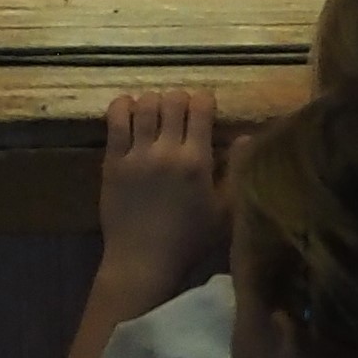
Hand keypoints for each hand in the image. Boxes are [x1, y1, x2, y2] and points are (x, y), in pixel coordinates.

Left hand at [94, 91, 228, 292]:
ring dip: (152, 100)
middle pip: (171, 101)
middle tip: (181, 108)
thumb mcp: (225, 211)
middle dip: (179, 98)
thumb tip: (245, 137)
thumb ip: (235, 172)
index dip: (204, 100)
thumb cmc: (190, 239)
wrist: (144, 259)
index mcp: (197, 161)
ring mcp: (136, 154)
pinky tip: (128, 106)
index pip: (200, 109)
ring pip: (143, 105)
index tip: (205, 104)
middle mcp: (166, 150)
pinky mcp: (112, 160)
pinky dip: (122, 106)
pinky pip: (115, 121)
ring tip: (156, 109)